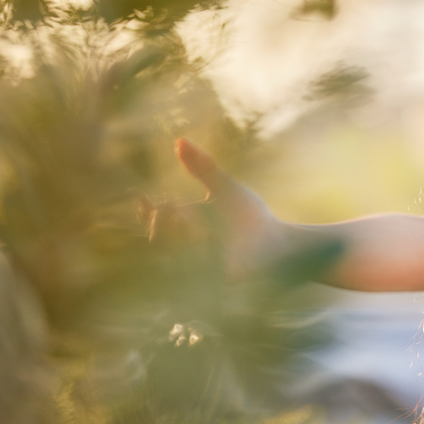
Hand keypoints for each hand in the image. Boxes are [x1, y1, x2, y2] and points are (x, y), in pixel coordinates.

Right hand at [146, 138, 281, 277]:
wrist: (280, 242)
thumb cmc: (251, 217)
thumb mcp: (225, 188)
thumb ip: (203, 167)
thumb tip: (179, 141)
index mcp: (186, 225)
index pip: (154, 221)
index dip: (146, 212)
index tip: (143, 199)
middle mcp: (187, 248)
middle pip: (156, 239)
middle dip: (163, 223)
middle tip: (178, 210)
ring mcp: (199, 267)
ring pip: (171, 256)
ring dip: (181, 237)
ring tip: (199, 227)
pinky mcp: (213, 282)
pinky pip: (193, 273)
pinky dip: (198, 255)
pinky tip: (210, 243)